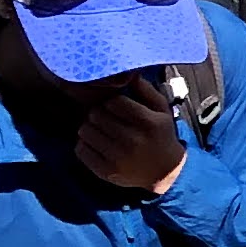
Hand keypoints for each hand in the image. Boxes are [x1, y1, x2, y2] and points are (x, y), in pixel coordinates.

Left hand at [72, 83, 186, 196]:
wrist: (164, 172)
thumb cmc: (161, 136)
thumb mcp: (162, 111)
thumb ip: (146, 91)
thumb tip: (128, 74)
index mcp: (148, 123)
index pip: (114, 102)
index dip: (113, 102)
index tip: (117, 107)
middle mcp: (133, 141)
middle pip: (96, 115)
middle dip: (99, 113)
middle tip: (106, 118)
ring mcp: (118, 158)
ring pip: (85, 130)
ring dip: (90, 127)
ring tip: (101, 130)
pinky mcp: (105, 171)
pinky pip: (81, 150)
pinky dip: (85, 144)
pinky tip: (97, 144)